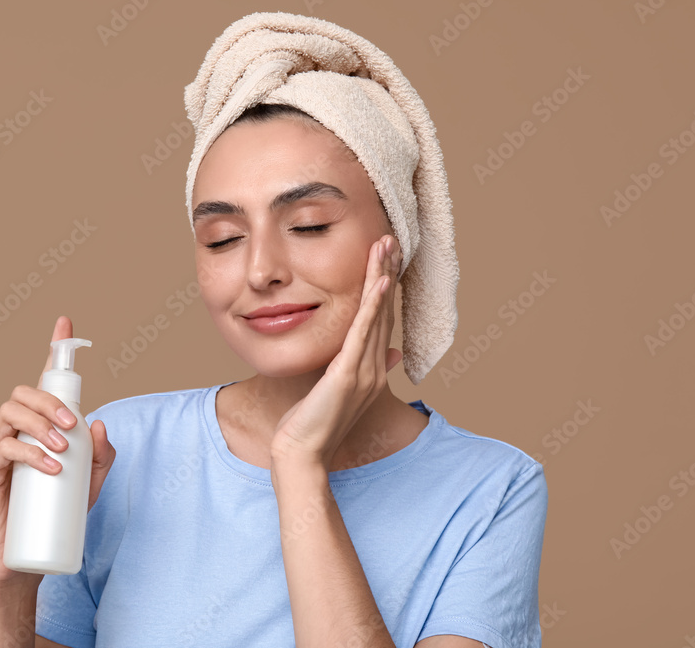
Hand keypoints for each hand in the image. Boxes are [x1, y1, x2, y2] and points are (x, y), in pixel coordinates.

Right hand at [0, 315, 116, 585]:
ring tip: (62, 448)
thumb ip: (99, 457)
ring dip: (39, 423)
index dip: (53, 352)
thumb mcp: (89, 486)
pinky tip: (50, 468)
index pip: (43, 384)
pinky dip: (29, 452)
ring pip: (9, 412)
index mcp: (37, 428)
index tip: (65, 323)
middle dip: (50, 400)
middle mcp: (13, 431)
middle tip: (71, 425)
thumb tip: (99, 423)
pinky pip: (2, 447)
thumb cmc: (54, 515)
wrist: (22, 559)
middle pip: (23, 392)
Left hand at [269, 235, 402, 468]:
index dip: (385, 287)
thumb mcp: (337, 391)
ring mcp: (364, 371)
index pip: (380, 320)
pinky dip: (372, 306)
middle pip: (383, 311)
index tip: (387, 258)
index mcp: (371, 370)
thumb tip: (391, 353)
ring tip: (386, 247)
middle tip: (392, 240)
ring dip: (382, 277)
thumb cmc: (311, 425)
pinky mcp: (347, 374)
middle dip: (387, 273)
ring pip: (376, 315)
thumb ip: (360, 367)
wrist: (302, 455)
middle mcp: (374, 368)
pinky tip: (379, 282)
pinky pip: (363, 334)